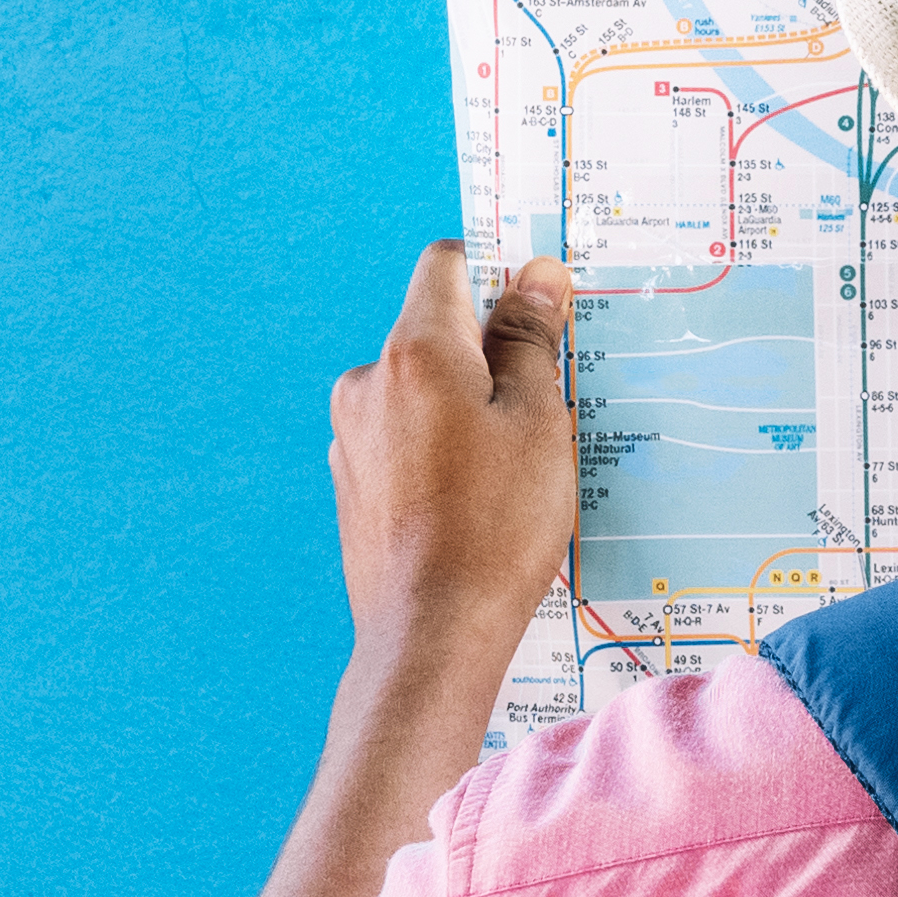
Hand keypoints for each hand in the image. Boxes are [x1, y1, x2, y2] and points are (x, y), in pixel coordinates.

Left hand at [330, 243, 577, 663]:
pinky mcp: (353, 485)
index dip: (499, 272)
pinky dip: (442, 452)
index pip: (448, 264)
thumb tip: (535, 276)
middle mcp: (369, 383)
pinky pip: (406, 441)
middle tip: (545, 407)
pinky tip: (479, 502)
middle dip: (490, 355)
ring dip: (467, 408)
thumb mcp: (537, 420)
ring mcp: (352, 437)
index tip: (540, 307)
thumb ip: (530, 339)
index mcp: (415, 351)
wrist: (432, 633)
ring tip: (514, 469)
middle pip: (437, 333)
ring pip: (423, 392)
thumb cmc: (495, 526)